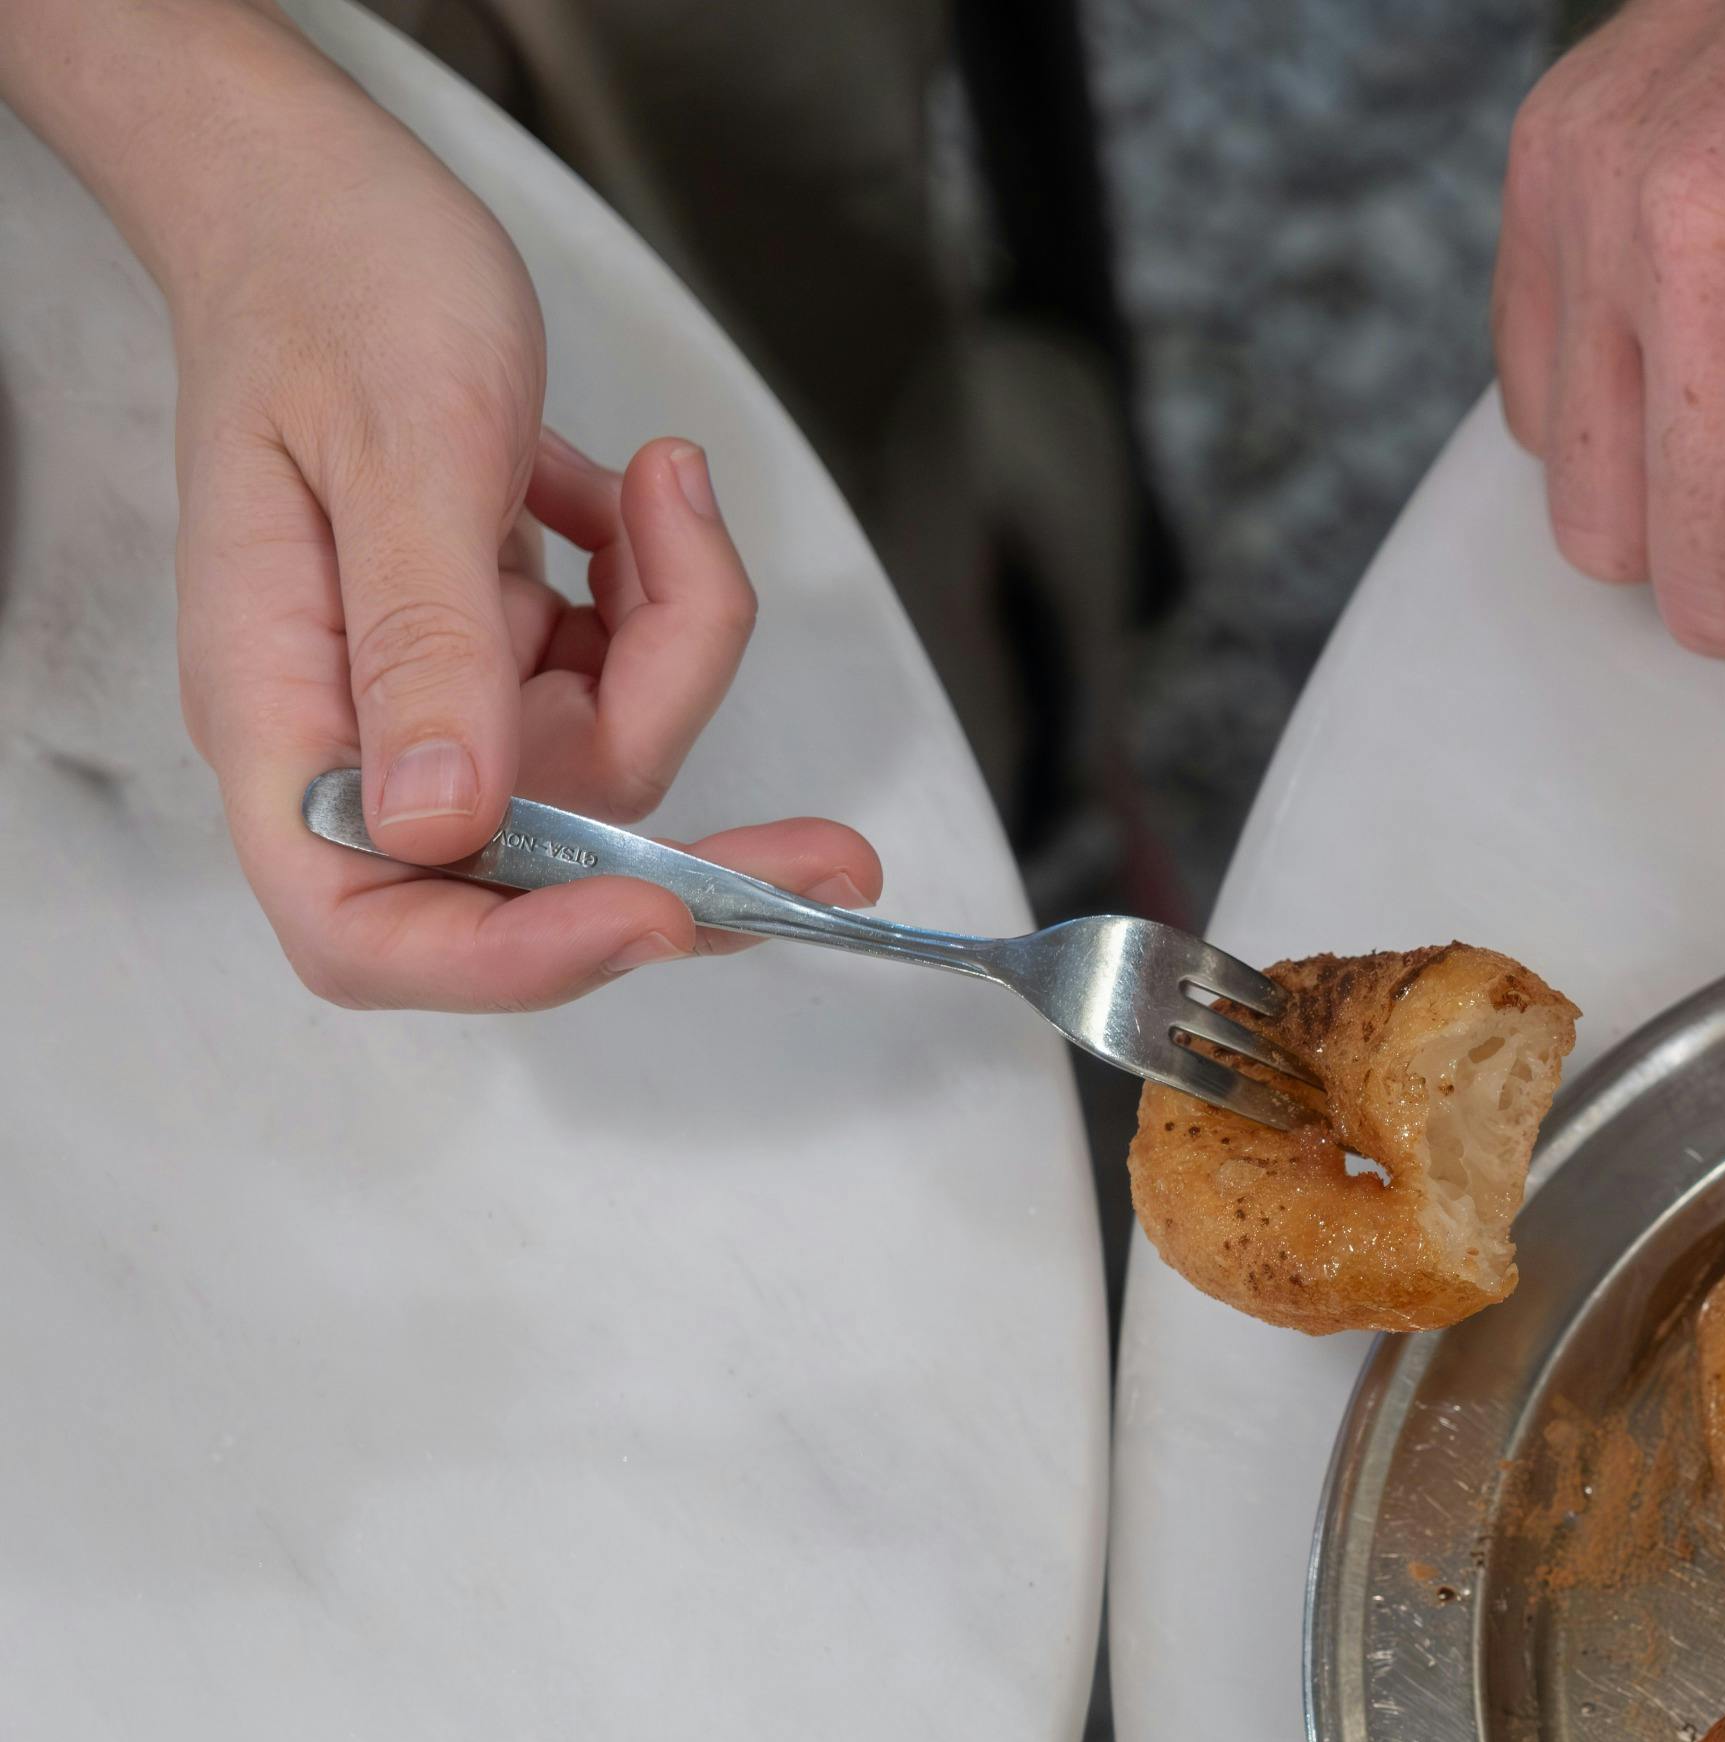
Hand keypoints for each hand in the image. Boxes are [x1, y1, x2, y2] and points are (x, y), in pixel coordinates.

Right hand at [0, 0, 878, 1006]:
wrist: (325, 195)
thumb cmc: (330, 291)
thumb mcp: (398, 451)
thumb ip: (420, 641)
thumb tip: (443, 826)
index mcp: (281, 707)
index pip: (366, 922)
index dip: (509, 959)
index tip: (651, 914)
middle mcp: (361, 726)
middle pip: (533, 870)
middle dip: (685, 856)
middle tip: (839, 858)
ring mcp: (440, 690)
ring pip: (611, 761)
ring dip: (677, 644)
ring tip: (667, 493)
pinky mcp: (507, 645)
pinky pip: (624, 675)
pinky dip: (665, 596)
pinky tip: (648, 488)